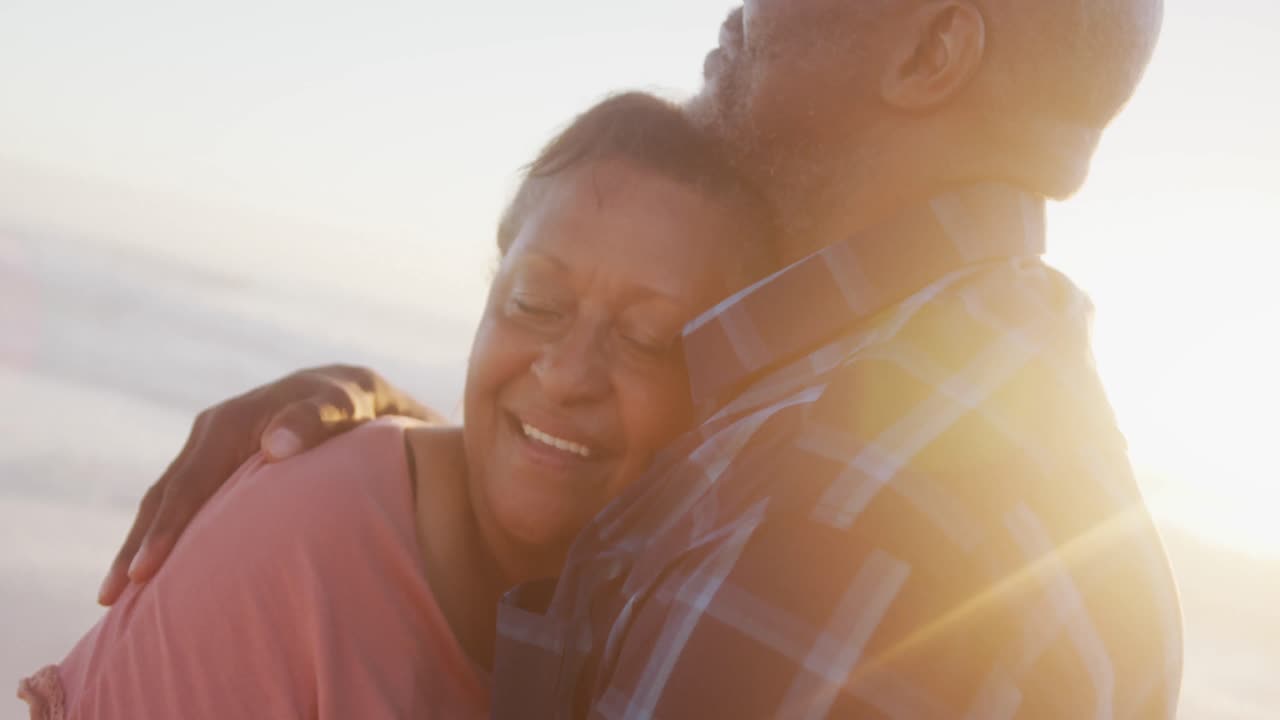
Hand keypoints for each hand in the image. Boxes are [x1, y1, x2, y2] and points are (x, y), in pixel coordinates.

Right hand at [97, 364, 441, 605]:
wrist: (353, 394)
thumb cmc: (351, 405)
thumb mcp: (343, 405)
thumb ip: (315, 420)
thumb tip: (276, 445)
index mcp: (230, 422)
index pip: (190, 482)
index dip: (166, 528)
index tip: (146, 571)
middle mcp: (209, 434)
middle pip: (164, 496)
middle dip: (137, 546)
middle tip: (113, 597)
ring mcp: (209, 452)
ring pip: (164, 502)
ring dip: (139, 546)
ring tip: (115, 599)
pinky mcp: (217, 468)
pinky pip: (182, 504)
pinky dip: (163, 537)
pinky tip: (154, 574)